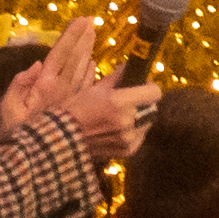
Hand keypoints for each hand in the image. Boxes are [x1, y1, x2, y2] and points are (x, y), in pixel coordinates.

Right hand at [12, 19, 143, 172]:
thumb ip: (116, 78)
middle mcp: (128, 121)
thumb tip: (129, 67)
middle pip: (152, 107)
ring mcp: (129, 138)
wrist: (64, 138)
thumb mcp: (95, 88)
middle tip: (132, 101)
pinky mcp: (128, 150)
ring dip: (140, 117)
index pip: (154, 92)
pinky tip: (120, 129)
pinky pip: (140, 136)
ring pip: (148, 122)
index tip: (143, 86)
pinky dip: (135, 131)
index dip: (150, 87)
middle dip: (144, 102)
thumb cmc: (76, 109)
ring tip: (124, 116)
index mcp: (119, 103)